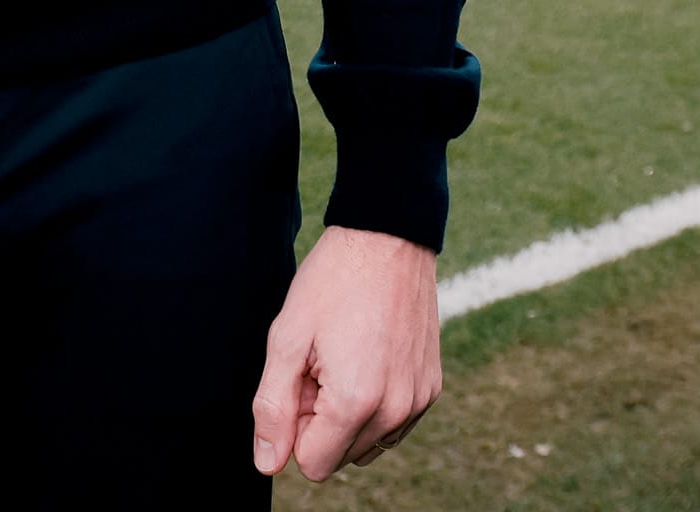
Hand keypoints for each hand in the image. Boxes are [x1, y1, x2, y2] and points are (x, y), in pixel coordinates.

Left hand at [251, 225, 440, 480]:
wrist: (387, 237)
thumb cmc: (332, 281)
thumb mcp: (287, 337)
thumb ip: (273, 406)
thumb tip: (267, 462)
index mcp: (356, 402)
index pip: (313, 464)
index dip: (296, 424)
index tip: (301, 377)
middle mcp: (394, 411)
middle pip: (341, 455)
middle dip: (323, 419)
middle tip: (321, 360)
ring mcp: (418, 401)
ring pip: (368, 442)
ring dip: (349, 412)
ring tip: (345, 354)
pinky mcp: (431, 388)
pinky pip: (395, 423)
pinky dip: (376, 402)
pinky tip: (369, 353)